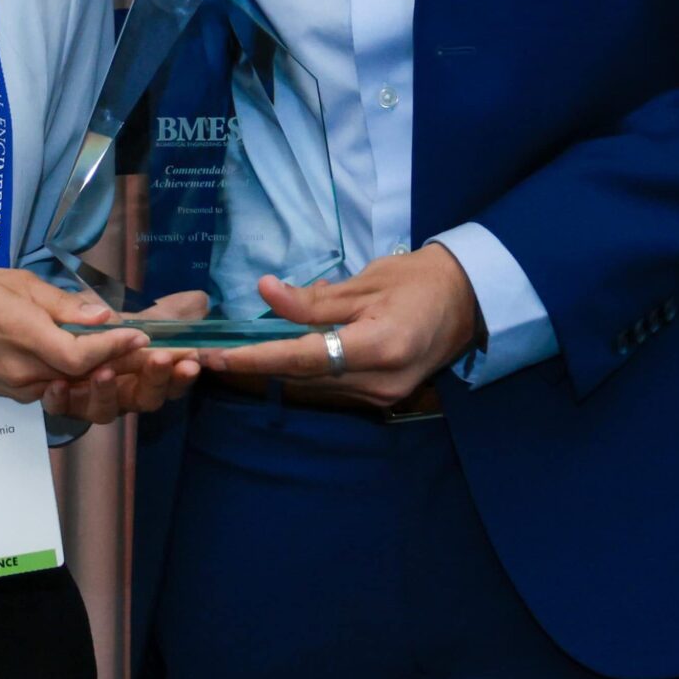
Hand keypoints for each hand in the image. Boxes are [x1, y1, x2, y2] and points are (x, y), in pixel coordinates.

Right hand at [0, 268, 146, 403]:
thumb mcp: (12, 282)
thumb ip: (59, 303)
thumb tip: (102, 316)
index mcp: (24, 337)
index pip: (81, 354)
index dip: (115, 348)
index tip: (143, 335)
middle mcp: (26, 372)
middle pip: (85, 375)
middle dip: (122, 363)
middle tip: (153, 347)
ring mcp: (21, 388)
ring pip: (74, 384)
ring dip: (106, 372)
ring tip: (134, 353)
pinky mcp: (15, 394)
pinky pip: (56, 386)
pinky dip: (80, 375)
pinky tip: (98, 358)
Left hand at [42, 292, 207, 425]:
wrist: (23, 316)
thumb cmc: (83, 312)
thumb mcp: (122, 304)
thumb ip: (156, 309)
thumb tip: (199, 301)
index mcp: (137, 367)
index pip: (168, 378)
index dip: (181, 373)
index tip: (192, 359)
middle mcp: (116, 387)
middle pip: (143, 398)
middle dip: (155, 381)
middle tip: (160, 358)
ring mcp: (85, 395)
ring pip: (103, 410)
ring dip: (107, 392)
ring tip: (103, 371)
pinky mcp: (53, 397)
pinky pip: (60, 408)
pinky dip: (61, 400)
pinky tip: (57, 385)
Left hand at [198, 247, 480, 410]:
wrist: (468, 301)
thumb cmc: (418, 280)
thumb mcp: (365, 282)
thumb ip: (314, 298)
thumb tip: (265, 292)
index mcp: (379, 348)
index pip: (303, 358)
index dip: (255, 358)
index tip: (216, 356)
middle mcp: (379, 383)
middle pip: (303, 377)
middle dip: (256, 365)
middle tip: (211, 352)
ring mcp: (382, 397)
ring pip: (313, 386)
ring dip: (278, 368)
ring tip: (237, 349)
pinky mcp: (382, 398)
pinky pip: (331, 385)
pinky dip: (306, 368)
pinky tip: (288, 347)